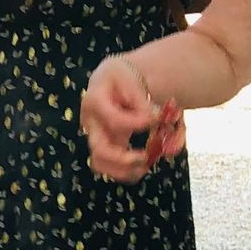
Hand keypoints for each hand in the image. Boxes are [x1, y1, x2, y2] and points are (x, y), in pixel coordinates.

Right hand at [80, 55, 182, 182]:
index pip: (115, 121)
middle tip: (146, 156)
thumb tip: (158, 121)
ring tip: (145, 166)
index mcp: (94, 102)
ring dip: (122, 171)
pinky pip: (108, 167)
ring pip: (100, 164)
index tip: (159, 118)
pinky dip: (125, 172)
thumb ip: (143, 102)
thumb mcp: (132, 80)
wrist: (113, 80)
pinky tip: (142, 167)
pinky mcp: (104, 146)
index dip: (138, 124)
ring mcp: (95, 137)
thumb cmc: (123, 77)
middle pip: (100, 150)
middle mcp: (90, 123)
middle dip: (124, 158)